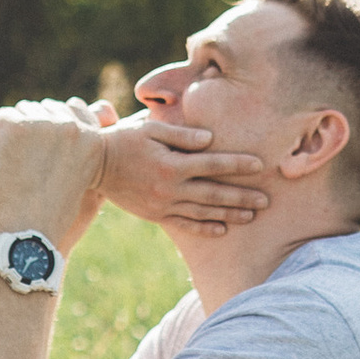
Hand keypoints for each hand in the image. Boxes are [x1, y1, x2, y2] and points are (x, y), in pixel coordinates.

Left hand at [0, 107, 109, 251]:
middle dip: (35, 127)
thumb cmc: (55, 219)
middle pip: (47, 108)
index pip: (75, 108)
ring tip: (14, 162)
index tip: (44, 145)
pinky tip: (0, 158)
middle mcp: (72, 127)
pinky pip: (3, 117)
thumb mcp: (88, 186)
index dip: (55, 124)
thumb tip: (96, 115)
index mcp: (94, 140)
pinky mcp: (16, 127)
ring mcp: (44, 124)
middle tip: (26, 159)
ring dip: (16, 130)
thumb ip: (88, 153)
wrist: (26, 237)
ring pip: (24, 110)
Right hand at [95, 112, 269, 240]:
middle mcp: (170, 188)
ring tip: (252, 215)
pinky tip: (222, 229)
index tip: (260, 165)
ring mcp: (163, 204)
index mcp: (172, 164)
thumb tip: (210, 139)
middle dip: (242, 196)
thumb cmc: (123, 139)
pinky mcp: (156, 214)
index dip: (237, 164)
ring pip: (203, 211)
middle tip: (267, 201)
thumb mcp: (151, 129)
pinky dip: (204, 228)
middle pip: (214, 193)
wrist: (92, 166)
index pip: (213, 164)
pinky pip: (184, 224)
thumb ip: (181, 134)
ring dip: (229, 213)